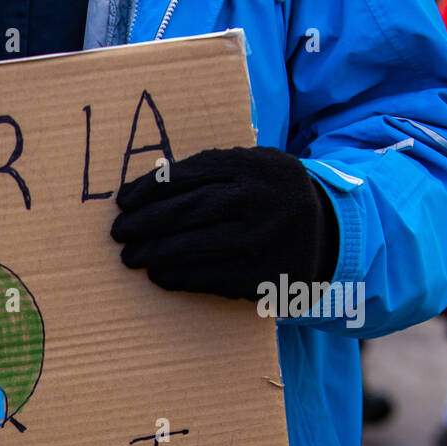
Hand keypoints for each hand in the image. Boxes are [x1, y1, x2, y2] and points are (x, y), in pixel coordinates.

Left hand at [110, 146, 339, 300]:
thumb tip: (145, 189)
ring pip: (197, 246)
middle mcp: (263, 200)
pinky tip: (159, 275)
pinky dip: (179, 277)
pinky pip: (211, 278)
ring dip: (155, 253)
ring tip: (130, 257)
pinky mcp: (264, 276)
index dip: (151, 189)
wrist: (327, 235)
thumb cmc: (271, 198)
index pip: (193, 173)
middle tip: (119, 232)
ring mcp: (265, 240)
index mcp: (257, 166)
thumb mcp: (254, 169)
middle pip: (191, 210)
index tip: (123, 201)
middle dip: (147, 222)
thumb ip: (211, 171)